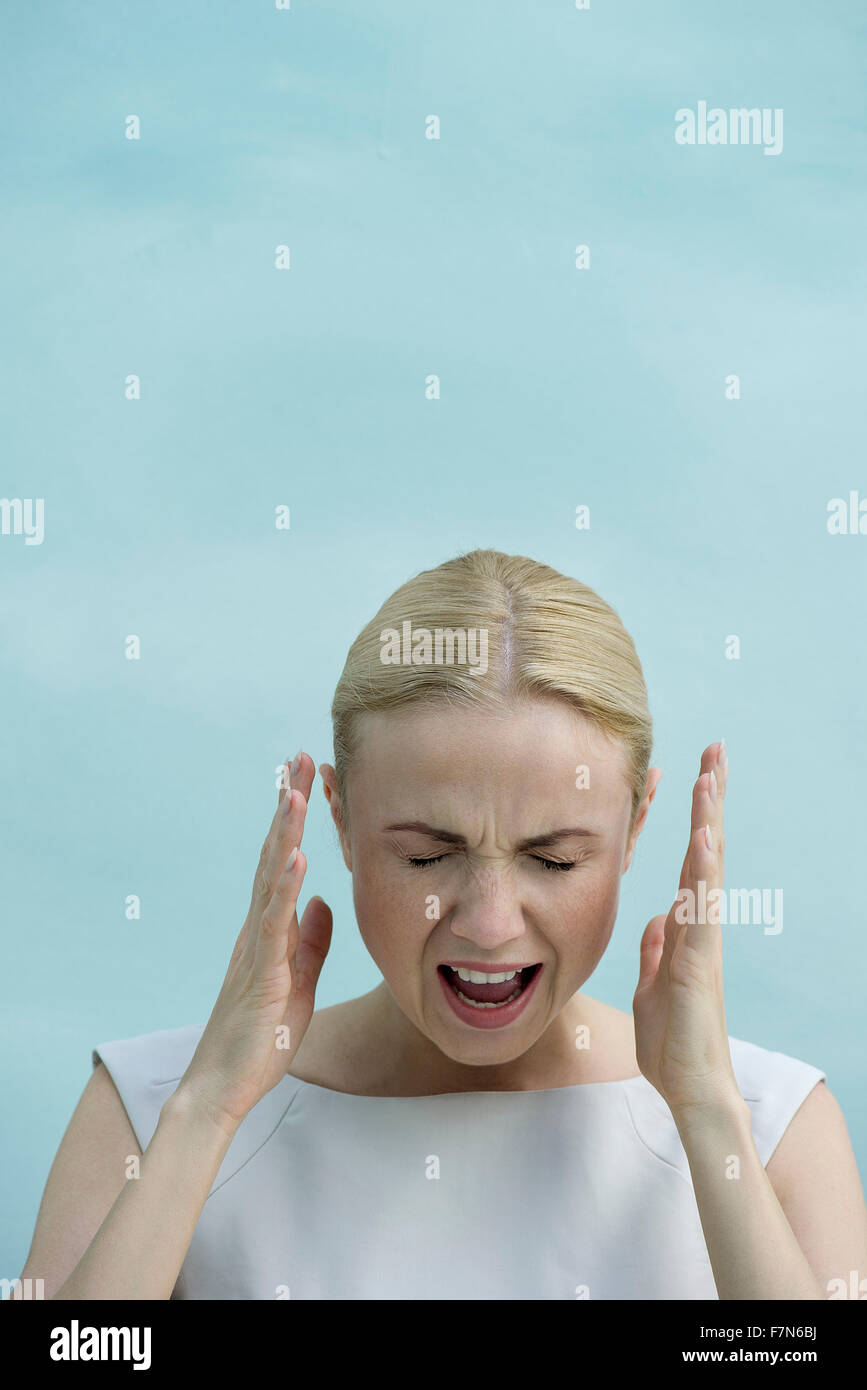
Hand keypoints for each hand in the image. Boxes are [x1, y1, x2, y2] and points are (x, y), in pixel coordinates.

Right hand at [179, 751, 332, 1128]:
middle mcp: (257, 928)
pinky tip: (294, 856)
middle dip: (288, 805)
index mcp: (268, 929)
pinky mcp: (261, 971)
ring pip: (269, 877)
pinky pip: (273, 922)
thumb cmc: (259, 1039)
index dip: (294, 819)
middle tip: (299, 758)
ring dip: (284, 832)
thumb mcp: (299, 981)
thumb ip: (309, 942)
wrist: (224, 1086)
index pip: (282, 860)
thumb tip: (321, 902)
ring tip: (296, 789)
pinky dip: (283, 886)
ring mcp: (256, 946)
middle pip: (272, 853)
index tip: (307, 777)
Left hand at [633, 741, 739, 1116]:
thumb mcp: (651, 984)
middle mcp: (701, 926)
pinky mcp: (699, 963)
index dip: (696, 816)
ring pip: (708, 870)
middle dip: (710, 799)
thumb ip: (656, 949)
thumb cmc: (673, 1042)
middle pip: (708, 850)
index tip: (697, 772)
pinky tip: (705, 838)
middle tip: (715, 748)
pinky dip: (704, 872)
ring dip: (709, 820)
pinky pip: (702, 909)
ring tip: (710, 774)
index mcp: (687, 927)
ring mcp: (704, 942)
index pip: (692, 859)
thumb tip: (658, 919)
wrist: (690, 1090)